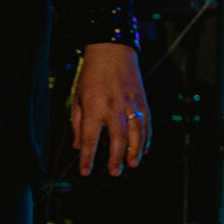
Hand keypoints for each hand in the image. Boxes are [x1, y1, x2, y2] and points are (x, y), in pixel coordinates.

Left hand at [70, 42, 148, 176]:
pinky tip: (144, 148)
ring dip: (135, 150)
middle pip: (118, 138)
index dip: (88, 158)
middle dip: (116, 157)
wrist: (113, 51)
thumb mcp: (77, 98)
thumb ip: (77, 123)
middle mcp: (114, 107)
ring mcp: (131, 103)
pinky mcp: (142, 100)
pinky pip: (146, 122)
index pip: (90, 139)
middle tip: (114, 172)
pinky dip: (146, 137)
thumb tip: (78, 146)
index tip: (86, 172)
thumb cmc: (91, 74)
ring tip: (133, 164)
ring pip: (136, 132)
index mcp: (94, 107)